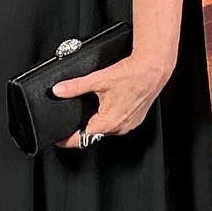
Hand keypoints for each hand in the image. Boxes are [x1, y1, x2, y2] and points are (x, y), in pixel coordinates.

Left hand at [51, 51, 172, 148]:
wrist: (152, 70)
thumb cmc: (131, 76)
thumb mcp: (98, 80)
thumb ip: (75, 86)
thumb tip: (59, 90)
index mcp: (108, 123)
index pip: (83, 139)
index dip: (68, 140)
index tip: (59, 140)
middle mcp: (119, 127)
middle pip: (95, 133)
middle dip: (83, 126)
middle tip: (73, 118)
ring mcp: (129, 124)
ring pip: (107, 128)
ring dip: (98, 121)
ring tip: (92, 108)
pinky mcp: (136, 119)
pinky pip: (118, 123)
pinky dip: (110, 117)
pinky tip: (108, 105)